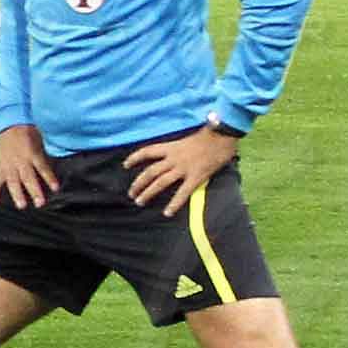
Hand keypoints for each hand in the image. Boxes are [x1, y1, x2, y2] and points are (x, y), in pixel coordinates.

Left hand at [119, 125, 240, 212]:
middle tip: (131, 193)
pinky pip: (182, 193)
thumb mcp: (188, 138)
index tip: (125, 165)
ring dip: (148, 193)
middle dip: (138, 183)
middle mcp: (174, 158)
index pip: (147, 152)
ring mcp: (184, 168)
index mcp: (172, 147)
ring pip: (160, 182)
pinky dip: (174, 204)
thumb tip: (173, 155)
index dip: (134, 158)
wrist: (223, 135)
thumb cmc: (209, 135)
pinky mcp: (196, 177)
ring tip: (139, 202)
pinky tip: (167, 213)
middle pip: (150, 172)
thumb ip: (178, 148)